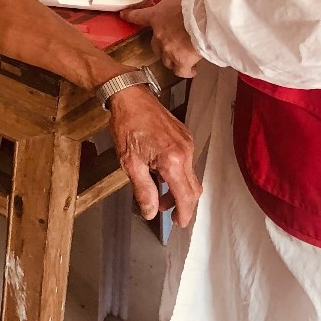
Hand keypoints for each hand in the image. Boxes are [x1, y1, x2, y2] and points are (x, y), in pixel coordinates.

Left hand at [107, 84, 199, 227]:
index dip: (184, 214)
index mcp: (173, 161)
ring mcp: (187, 142)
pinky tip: (160, 173)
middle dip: (181, 204)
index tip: (179, 223)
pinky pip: (187, 162)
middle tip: (166, 212)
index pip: (185, 197)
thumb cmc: (127, 126)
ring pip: (190, 175)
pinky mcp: (185, 136)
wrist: (130, 96)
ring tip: (158, 192)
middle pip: (193, 188)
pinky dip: (177, 174)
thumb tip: (150, 213)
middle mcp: (186, 152)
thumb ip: (144, 191)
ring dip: (178, 189)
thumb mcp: (130, 163)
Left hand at [121, 0, 203, 79]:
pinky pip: (181, 71)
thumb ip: (176, 3)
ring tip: (185, 57)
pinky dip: (186, 71)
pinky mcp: (182, 61)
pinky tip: (192, 70)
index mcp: (157, 16)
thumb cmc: (195, 1)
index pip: (139, 16)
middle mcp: (159, 35)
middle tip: (176, 43)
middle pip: (155, 46)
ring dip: (173, 59)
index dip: (130, 16)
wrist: (205, 17)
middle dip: (163, 45)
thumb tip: (182, 2)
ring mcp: (169, 50)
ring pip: (166, 60)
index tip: (123, 15)